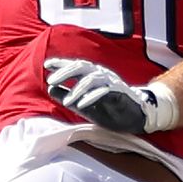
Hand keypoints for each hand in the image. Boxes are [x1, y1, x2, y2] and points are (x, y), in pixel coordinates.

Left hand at [52, 56, 178, 134]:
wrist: (135, 117)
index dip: (61, 63)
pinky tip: (81, 105)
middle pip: (83, 66)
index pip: (76, 65)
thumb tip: (49, 88)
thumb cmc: (108, 109)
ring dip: (77, 89)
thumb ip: (67, 96)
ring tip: (66, 102)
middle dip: (66, 72)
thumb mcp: (82, 104)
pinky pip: (105, 91)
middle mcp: (102, 75)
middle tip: (51, 80)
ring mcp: (112, 83)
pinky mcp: (120, 93)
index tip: (47, 65)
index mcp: (93, 76)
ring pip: (93, 78)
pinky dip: (92, 97)